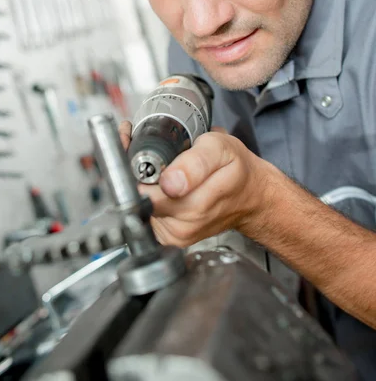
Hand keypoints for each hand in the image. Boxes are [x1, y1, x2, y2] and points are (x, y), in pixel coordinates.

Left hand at [119, 121, 271, 246]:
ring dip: (141, 184)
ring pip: (139, 206)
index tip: (129, 142)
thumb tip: (171, 183)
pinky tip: (161, 184)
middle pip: (136, 197)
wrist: (250, 197)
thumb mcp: (222, 150)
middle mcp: (182, 226)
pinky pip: (146, 215)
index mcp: (193, 204)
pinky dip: (147, 196)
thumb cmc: (236, 170)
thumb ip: (196, 163)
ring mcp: (176, 235)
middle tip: (144, 150)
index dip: (131, 165)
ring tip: (158, 167)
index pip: (142, 191)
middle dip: (135, 172)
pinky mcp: (171, 238)